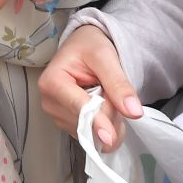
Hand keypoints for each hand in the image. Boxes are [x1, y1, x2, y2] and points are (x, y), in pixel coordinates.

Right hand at [40, 23, 141, 150]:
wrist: (85, 45)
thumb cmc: (89, 46)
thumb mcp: (105, 57)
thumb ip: (118, 84)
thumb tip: (133, 111)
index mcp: (52, 82)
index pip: (78, 107)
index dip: (97, 122)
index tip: (110, 137)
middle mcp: (49, 102)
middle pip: (86, 123)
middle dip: (108, 114)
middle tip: (115, 92)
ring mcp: (57, 115)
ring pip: (91, 132)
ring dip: (108, 120)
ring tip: (108, 96)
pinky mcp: (67, 123)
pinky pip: (91, 134)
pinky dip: (105, 125)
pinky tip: (105, 107)